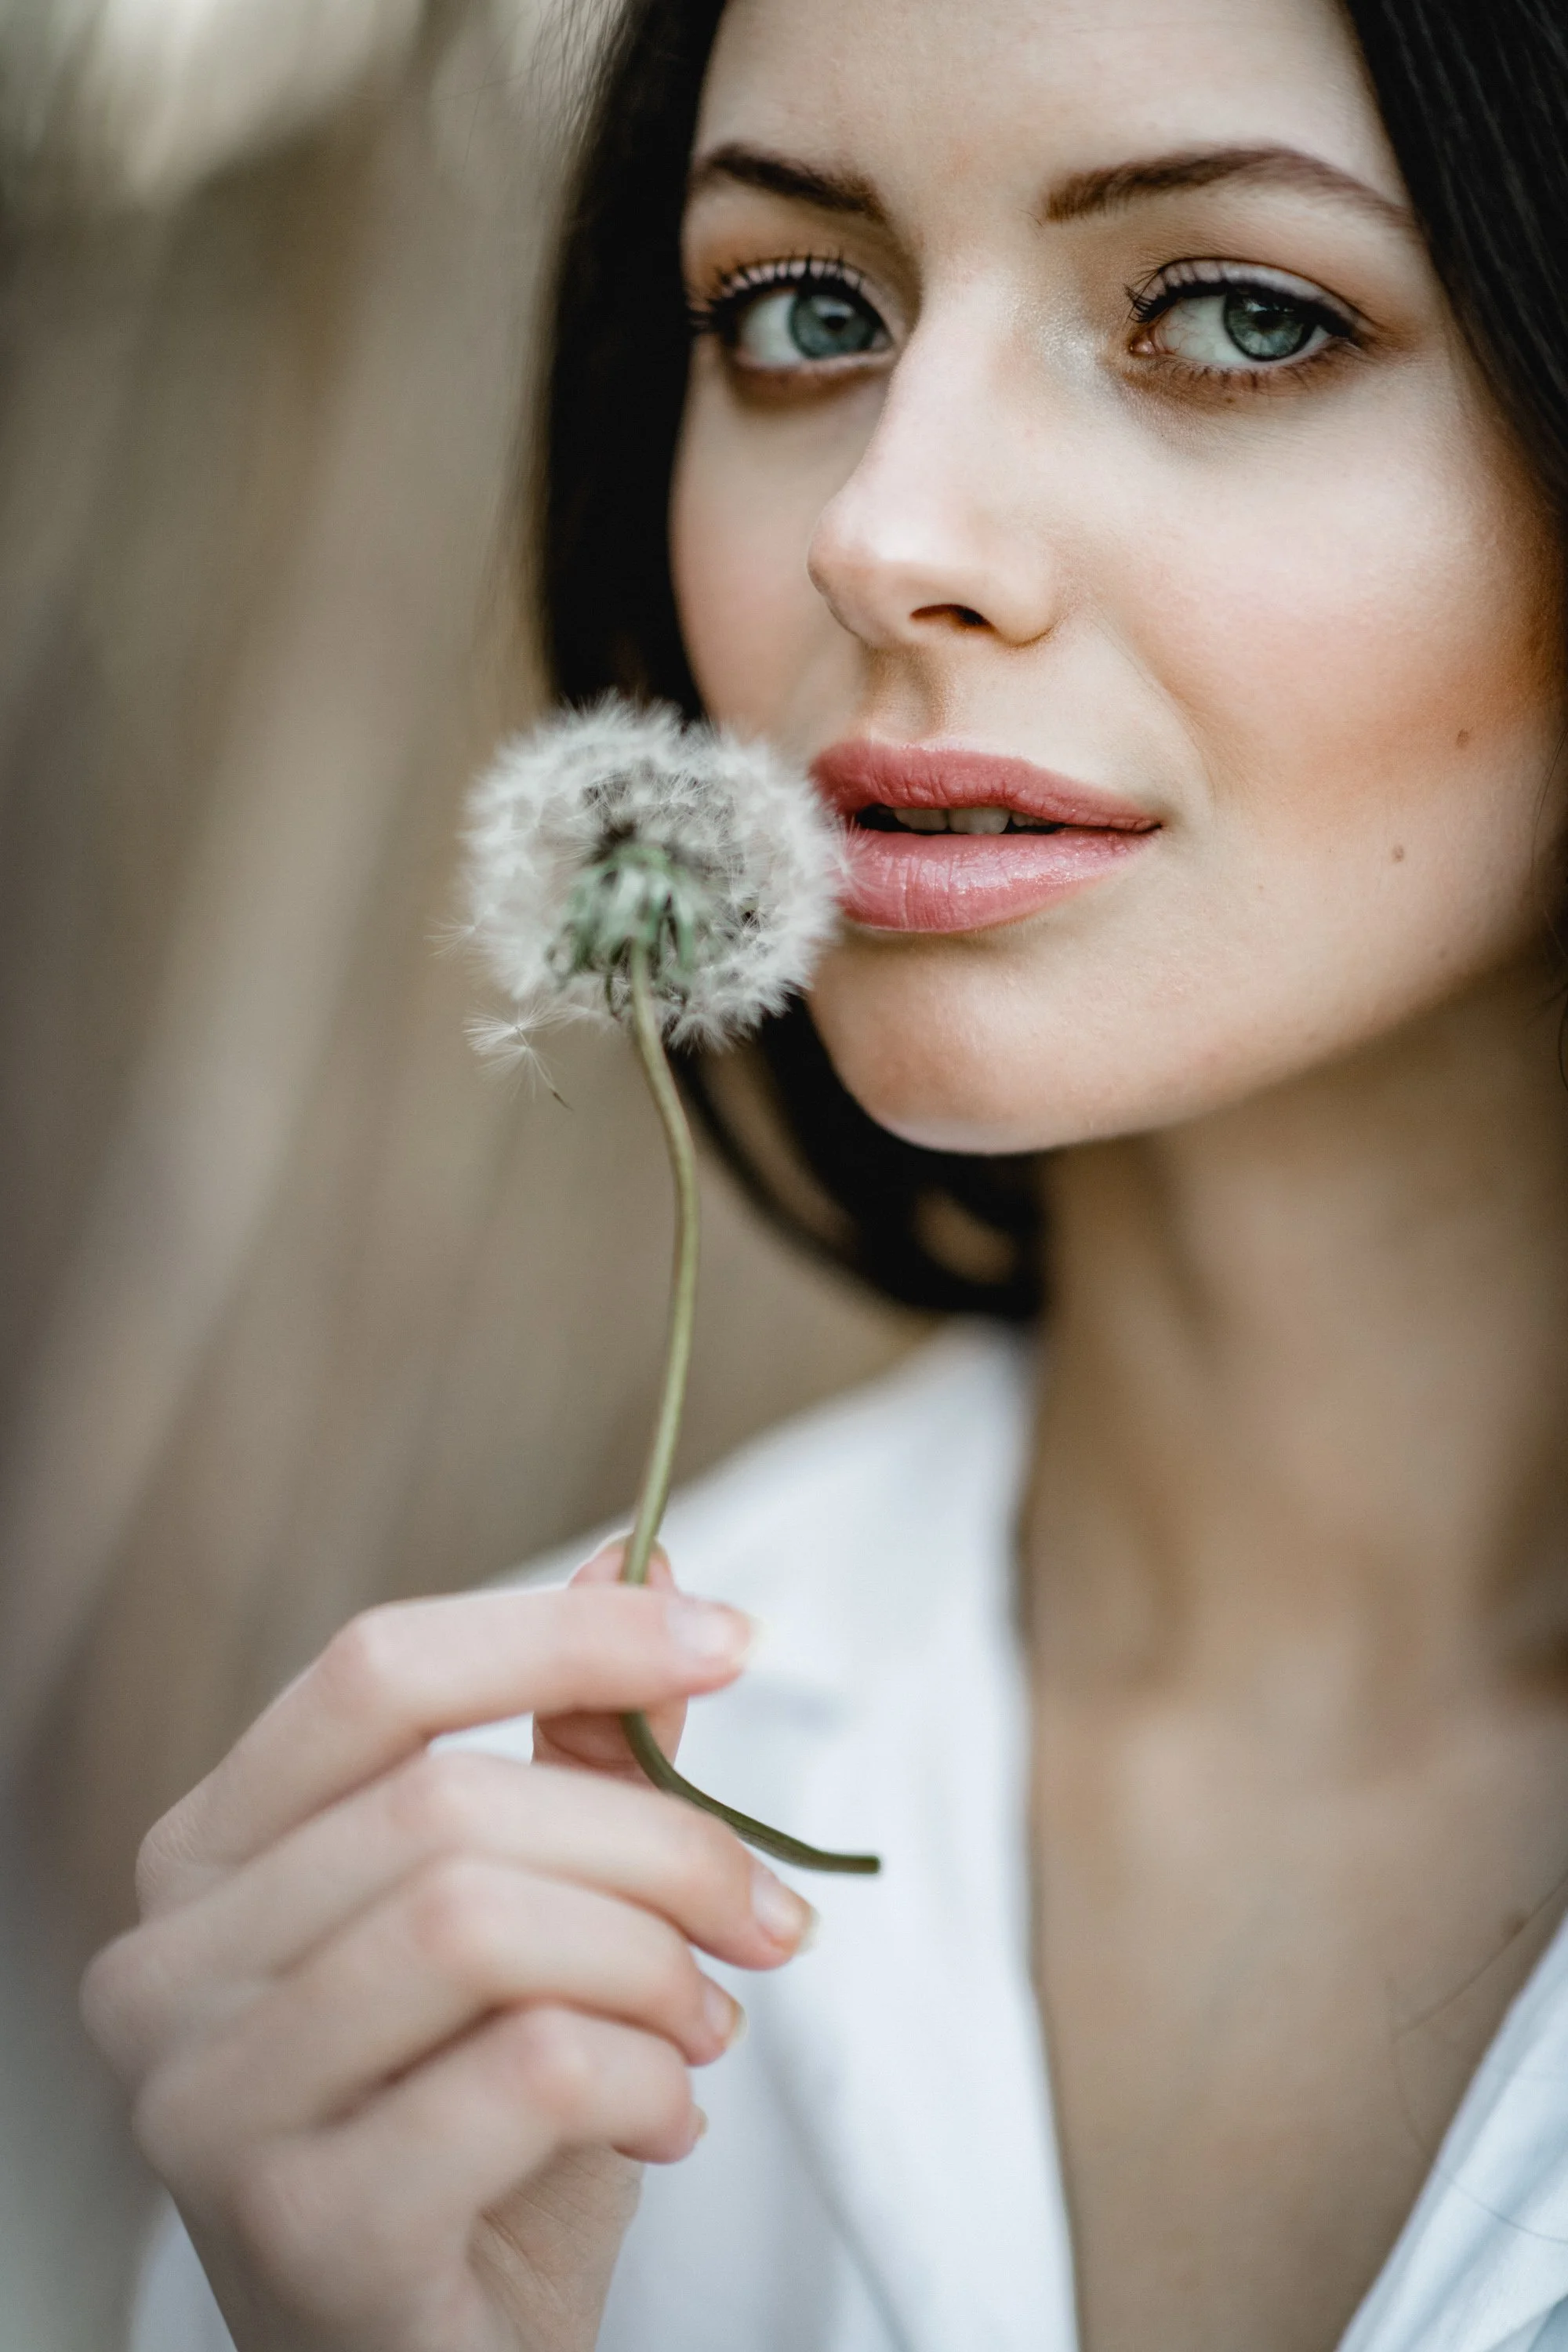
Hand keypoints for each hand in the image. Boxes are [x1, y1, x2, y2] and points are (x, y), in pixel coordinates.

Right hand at [83, 1544, 813, 2351]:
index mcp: (212, 1851)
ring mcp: (206, 2101)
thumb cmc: (479, 2131)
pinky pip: (517, 2072)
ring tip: (712, 2025)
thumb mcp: (537, 1917)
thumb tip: (640, 1556)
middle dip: (659, 1845)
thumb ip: (572, 1747)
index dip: (566, 1632)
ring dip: (653, 1965)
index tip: (734, 1637)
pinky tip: (668, 2119)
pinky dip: (642, 2078)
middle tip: (772, 1914)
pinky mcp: (291, 2230)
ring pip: (474, 1924)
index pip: (377, 1670)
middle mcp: (166, 1962)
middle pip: (446, 1805)